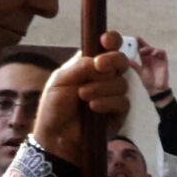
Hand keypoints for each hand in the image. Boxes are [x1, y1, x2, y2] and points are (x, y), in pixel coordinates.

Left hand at [32, 30, 130, 163]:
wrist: (56, 136)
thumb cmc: (54, 108)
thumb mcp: (59, 81)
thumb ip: (79, 67)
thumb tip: (99, 62)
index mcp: (89, 65)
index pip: (107, 47)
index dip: (111, 40)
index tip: (106, 40)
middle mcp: (104, 78)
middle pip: (121, 61)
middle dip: (113, 60)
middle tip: (99, 65)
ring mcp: (113, 95)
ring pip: (121, 82)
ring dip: (101, 88)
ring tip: (83, 97)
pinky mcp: (119, 113)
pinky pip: (122, 101)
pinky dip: (107, 102)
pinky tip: (93, 108)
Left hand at [130, 37, 170, 98]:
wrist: (156, 89)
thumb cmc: (149, 82)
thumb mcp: (140, 72)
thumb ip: (135, 66)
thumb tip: (127, 60)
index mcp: (145, 61)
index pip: (142, 50)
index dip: (139, 44)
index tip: (135, 39)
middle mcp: (151, 59)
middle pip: (148, 48)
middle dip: (143, 43)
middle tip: (138, 40)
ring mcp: (158, 60)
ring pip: (155, 49)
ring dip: (150, 48)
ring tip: (144, 50)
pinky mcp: (164, 62)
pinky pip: (163, 53)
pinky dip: (158, 51)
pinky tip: (153, 53)